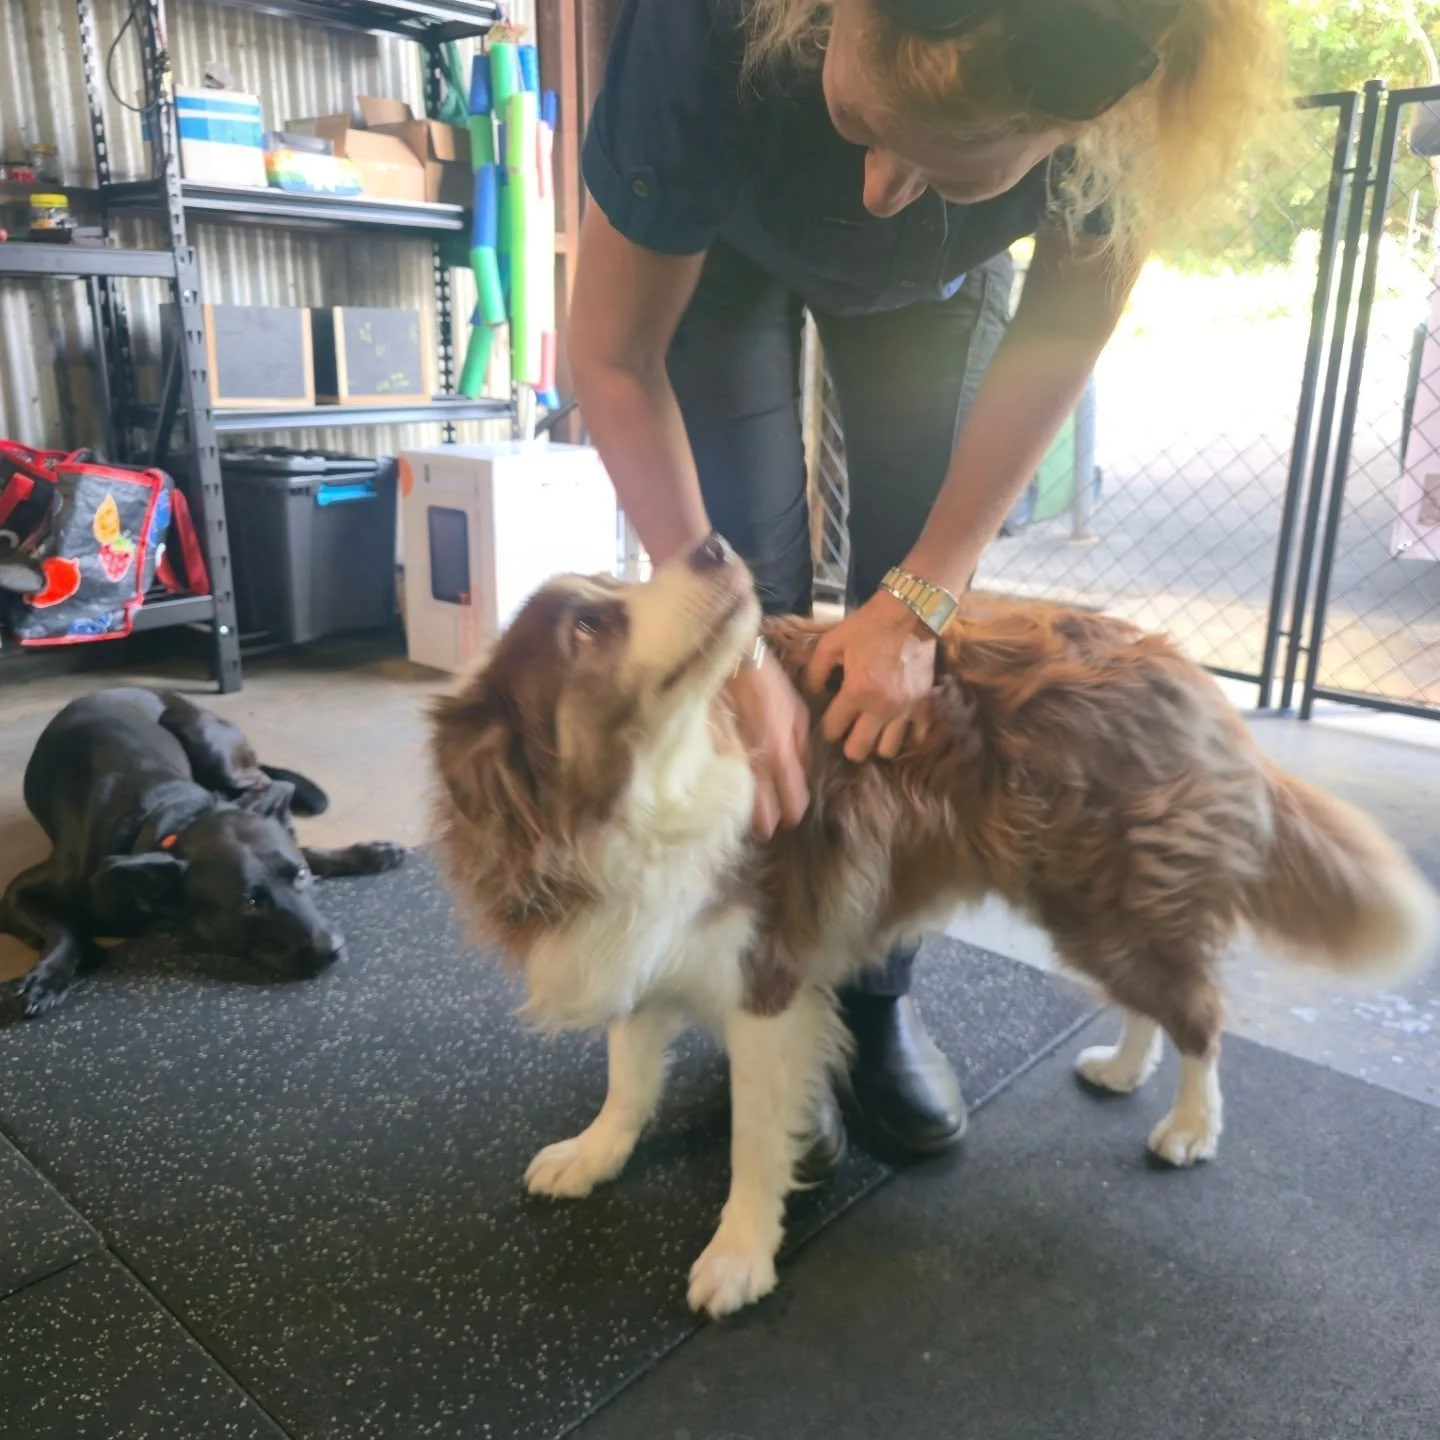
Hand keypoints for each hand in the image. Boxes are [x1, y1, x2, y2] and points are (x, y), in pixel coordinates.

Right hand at [725, 652, 809, 838]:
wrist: (731, 664)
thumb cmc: (768, 685)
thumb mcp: (798, 712)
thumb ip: (802, 747)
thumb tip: (802, 772)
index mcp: (781, 753)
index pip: (793, 800)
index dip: (794, 811)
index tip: (791, 816)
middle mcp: (756, 764)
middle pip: (763, 813)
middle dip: (768, 822)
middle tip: (769, 825)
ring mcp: (731, 762)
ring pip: (740, 804)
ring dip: (746, 814)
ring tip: (749, 818)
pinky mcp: (710, 755)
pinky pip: (721, 785)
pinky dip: (727, 794)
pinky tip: (728, 796)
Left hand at [804, 590, 934, 761]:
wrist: (910, 613)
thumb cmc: (868, 627)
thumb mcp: (832, 643)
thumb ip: (815, 671)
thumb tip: (813, 694)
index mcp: (856, 691)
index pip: (832, 730)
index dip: (826, 728)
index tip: (829, 720)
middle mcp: (881, 707)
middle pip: (859, 750)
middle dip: (849, 744)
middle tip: (849, 731)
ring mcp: (906, 709)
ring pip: (888, 750)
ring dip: (877, 742)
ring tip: (873, 729)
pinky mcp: (925, 705)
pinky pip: (917, 737)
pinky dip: (906, 735)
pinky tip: (897, 724)